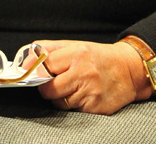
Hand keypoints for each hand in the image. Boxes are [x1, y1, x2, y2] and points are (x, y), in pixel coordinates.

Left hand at [34, 39, 151, 114]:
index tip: (36, 73)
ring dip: (61, 98)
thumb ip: (49, 48)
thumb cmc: (98, 57)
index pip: (44, 66)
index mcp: (76, 54)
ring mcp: (90, 92)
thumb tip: (26, 59)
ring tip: (74, 87)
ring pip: (60, 102)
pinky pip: (73, 111)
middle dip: (47, 89)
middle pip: (49, 89)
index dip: (37, 71)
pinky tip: (83, 95)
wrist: (129, 70)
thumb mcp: (75, 45)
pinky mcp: (95, 108)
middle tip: (54, 83)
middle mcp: (83, 72)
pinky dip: (74, 105)